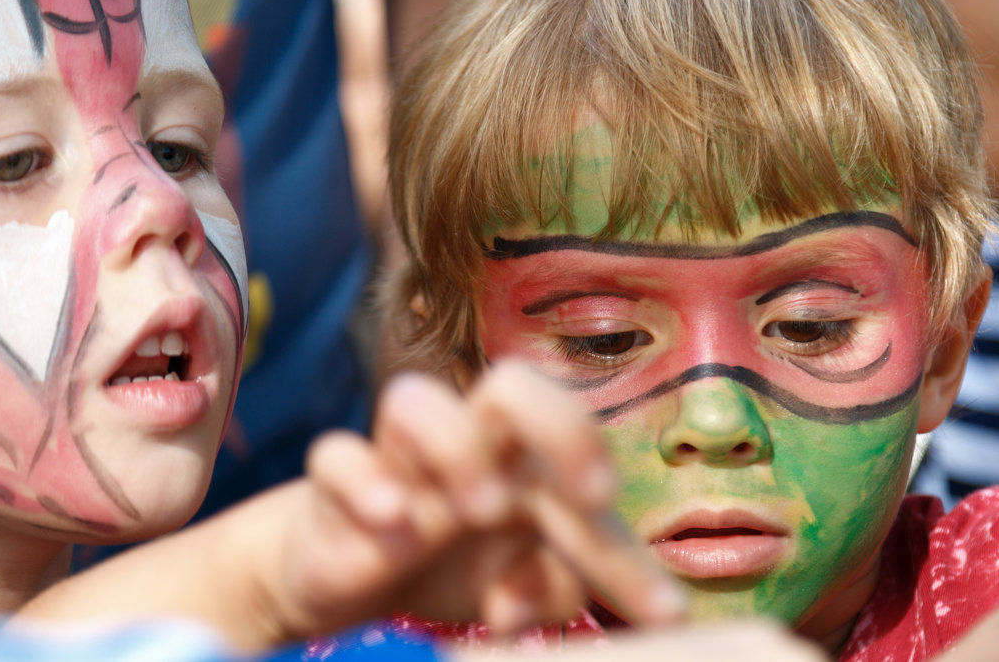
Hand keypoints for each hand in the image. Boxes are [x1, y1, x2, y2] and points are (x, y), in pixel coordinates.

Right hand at [261, 361, 686, 639]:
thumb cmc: (453, 563)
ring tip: (481, 511)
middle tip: (588, 497)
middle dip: (562, 428)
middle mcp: (468, 444)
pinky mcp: (336, 482)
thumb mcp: (515, 586)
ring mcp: (398, 457)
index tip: (662, 613)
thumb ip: (545, 587)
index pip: (585, 480)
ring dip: (457, 449)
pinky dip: (362, 482)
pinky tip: (393, 521)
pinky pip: (336, 456)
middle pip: (513, 385)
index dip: (626, 550)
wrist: (349, 567)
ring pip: (416, 400)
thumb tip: (517, 608)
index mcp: (524, 464)